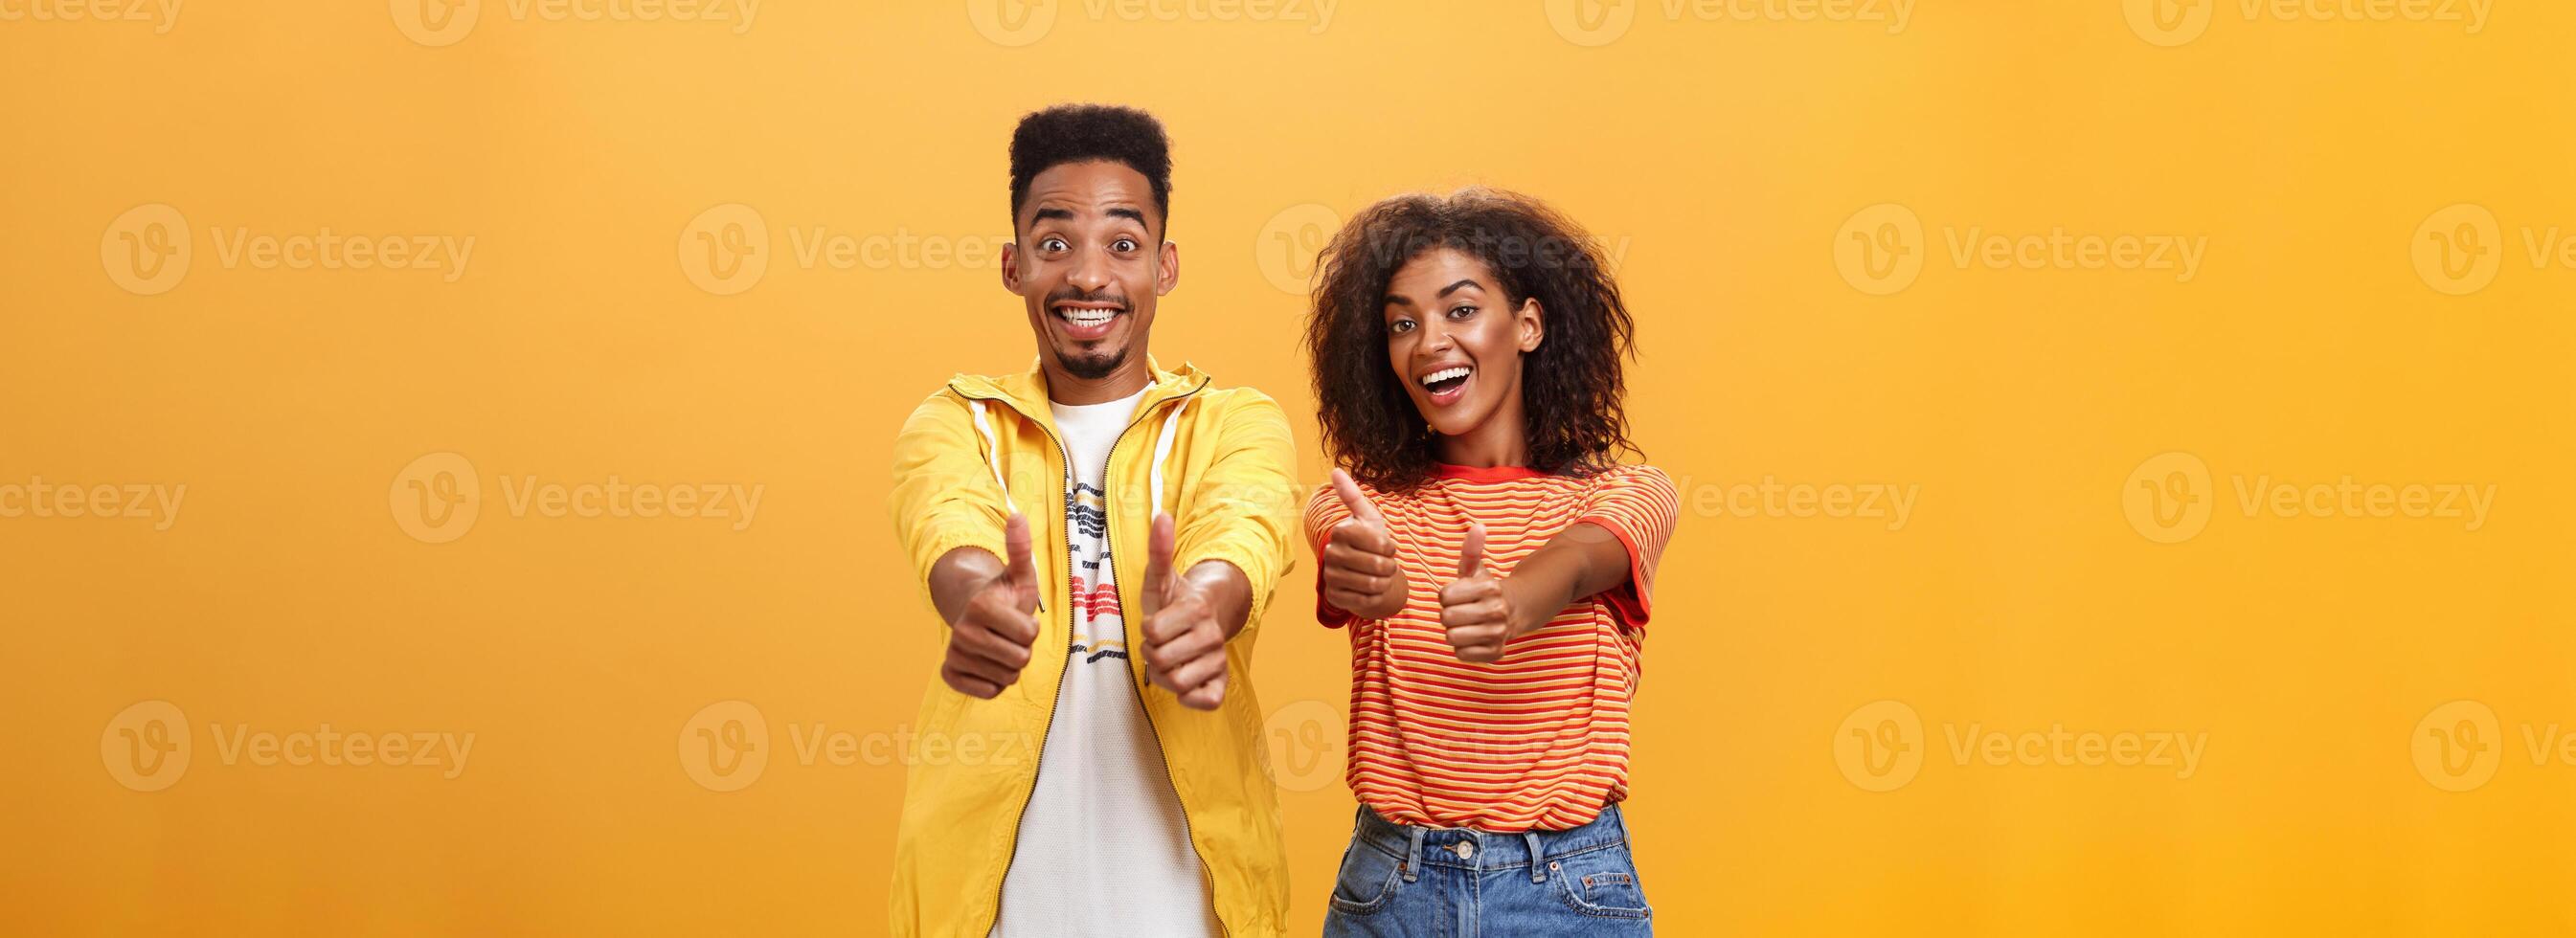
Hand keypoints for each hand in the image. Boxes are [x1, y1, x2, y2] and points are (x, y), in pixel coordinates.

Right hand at [941, 513, 1041, 698]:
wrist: (974, 616)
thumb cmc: (1004, 596)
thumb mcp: (1019, 574)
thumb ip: (1021, 548)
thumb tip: (1017, 516)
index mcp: (981, 606)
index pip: (1030, 635)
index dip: (1031, 629)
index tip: (1016, 617)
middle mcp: (962, 631)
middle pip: (1020, 660)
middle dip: (1022, 649)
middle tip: (1008, 635)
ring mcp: (954, 654)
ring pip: (1007, 678)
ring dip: (1009, 666)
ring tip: (998, 646)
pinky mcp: (949, 675)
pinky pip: (989, 692)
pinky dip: (994, 682)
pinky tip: (987, 664)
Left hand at [1138, 513, 1228, 709]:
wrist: (1206, 619)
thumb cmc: (1175, 600)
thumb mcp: (1161, 576)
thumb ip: (1158, 548)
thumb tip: (1161, 514)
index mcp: (1195, 609)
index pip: (1152, 632)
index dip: (1147, 631)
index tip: (1156, 623)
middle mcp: (1211, 636)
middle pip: (1160, 660)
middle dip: (1152, 654)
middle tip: (1161, 643)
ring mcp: (1217, 661)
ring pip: (1176, 682)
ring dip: (1165, 675)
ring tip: (1170, 660)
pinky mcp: (1221, 684)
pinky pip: (1203, 701)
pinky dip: (1188, 697)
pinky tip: (1185, 681)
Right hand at [1321, 469, 1406, 619]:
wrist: (1366, 573)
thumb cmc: (1371, 543)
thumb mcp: (1368, 518)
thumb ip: (1354, 496)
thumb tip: (1335, 470)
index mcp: (1340, 531)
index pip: (1379, 543)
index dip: (1390, 547)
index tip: (1388, 547)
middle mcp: (1331, 553)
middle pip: (1377, 565)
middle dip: (1390, 567)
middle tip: (1388, 565)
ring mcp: (1331, 576)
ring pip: (1373, 584)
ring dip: (1385, 582)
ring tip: (1382, 576)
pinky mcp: (1335, 597)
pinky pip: (1366, 601)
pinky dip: (1377, 596)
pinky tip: (1373, 589)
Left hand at [1439, 520, 1530, 662]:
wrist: (1513, 611)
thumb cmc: (1484, 589)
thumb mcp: (1475, 569)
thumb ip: (1471, 549)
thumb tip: (1478, 526)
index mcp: (1490, 588)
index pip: (1444, 597)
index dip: (1445, 596)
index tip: (1457, 595)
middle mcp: (1497, 611)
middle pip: (1446, 618)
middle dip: (1447, 615)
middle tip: (1459, 612)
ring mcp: (1498, 634)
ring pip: (1452, 638)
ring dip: (1453, 632)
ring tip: (1465, 625)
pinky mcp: (1496, 653)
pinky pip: (1461, 655)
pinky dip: (1462, 648)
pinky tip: (1472, 638)